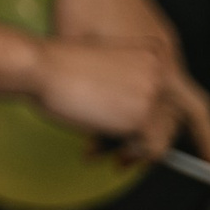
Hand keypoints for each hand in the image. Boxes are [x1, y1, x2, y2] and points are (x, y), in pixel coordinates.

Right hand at [31, 37, 209, 165]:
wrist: (38, 64)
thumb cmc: (53, 61)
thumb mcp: (95, 63)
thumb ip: (119, 84)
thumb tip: (123, 118)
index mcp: (151, 51)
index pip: (170, 91)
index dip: (166, 115)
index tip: (156, 131)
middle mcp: (160, 70)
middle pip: (172, 116)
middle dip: (151, 138)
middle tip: (132, 153)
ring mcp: (153, 92)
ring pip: (162, 135)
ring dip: (138, 150)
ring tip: (114, 157)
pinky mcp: (143, 115)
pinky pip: (151, 147)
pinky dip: (132, 155)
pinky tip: (106, 153)